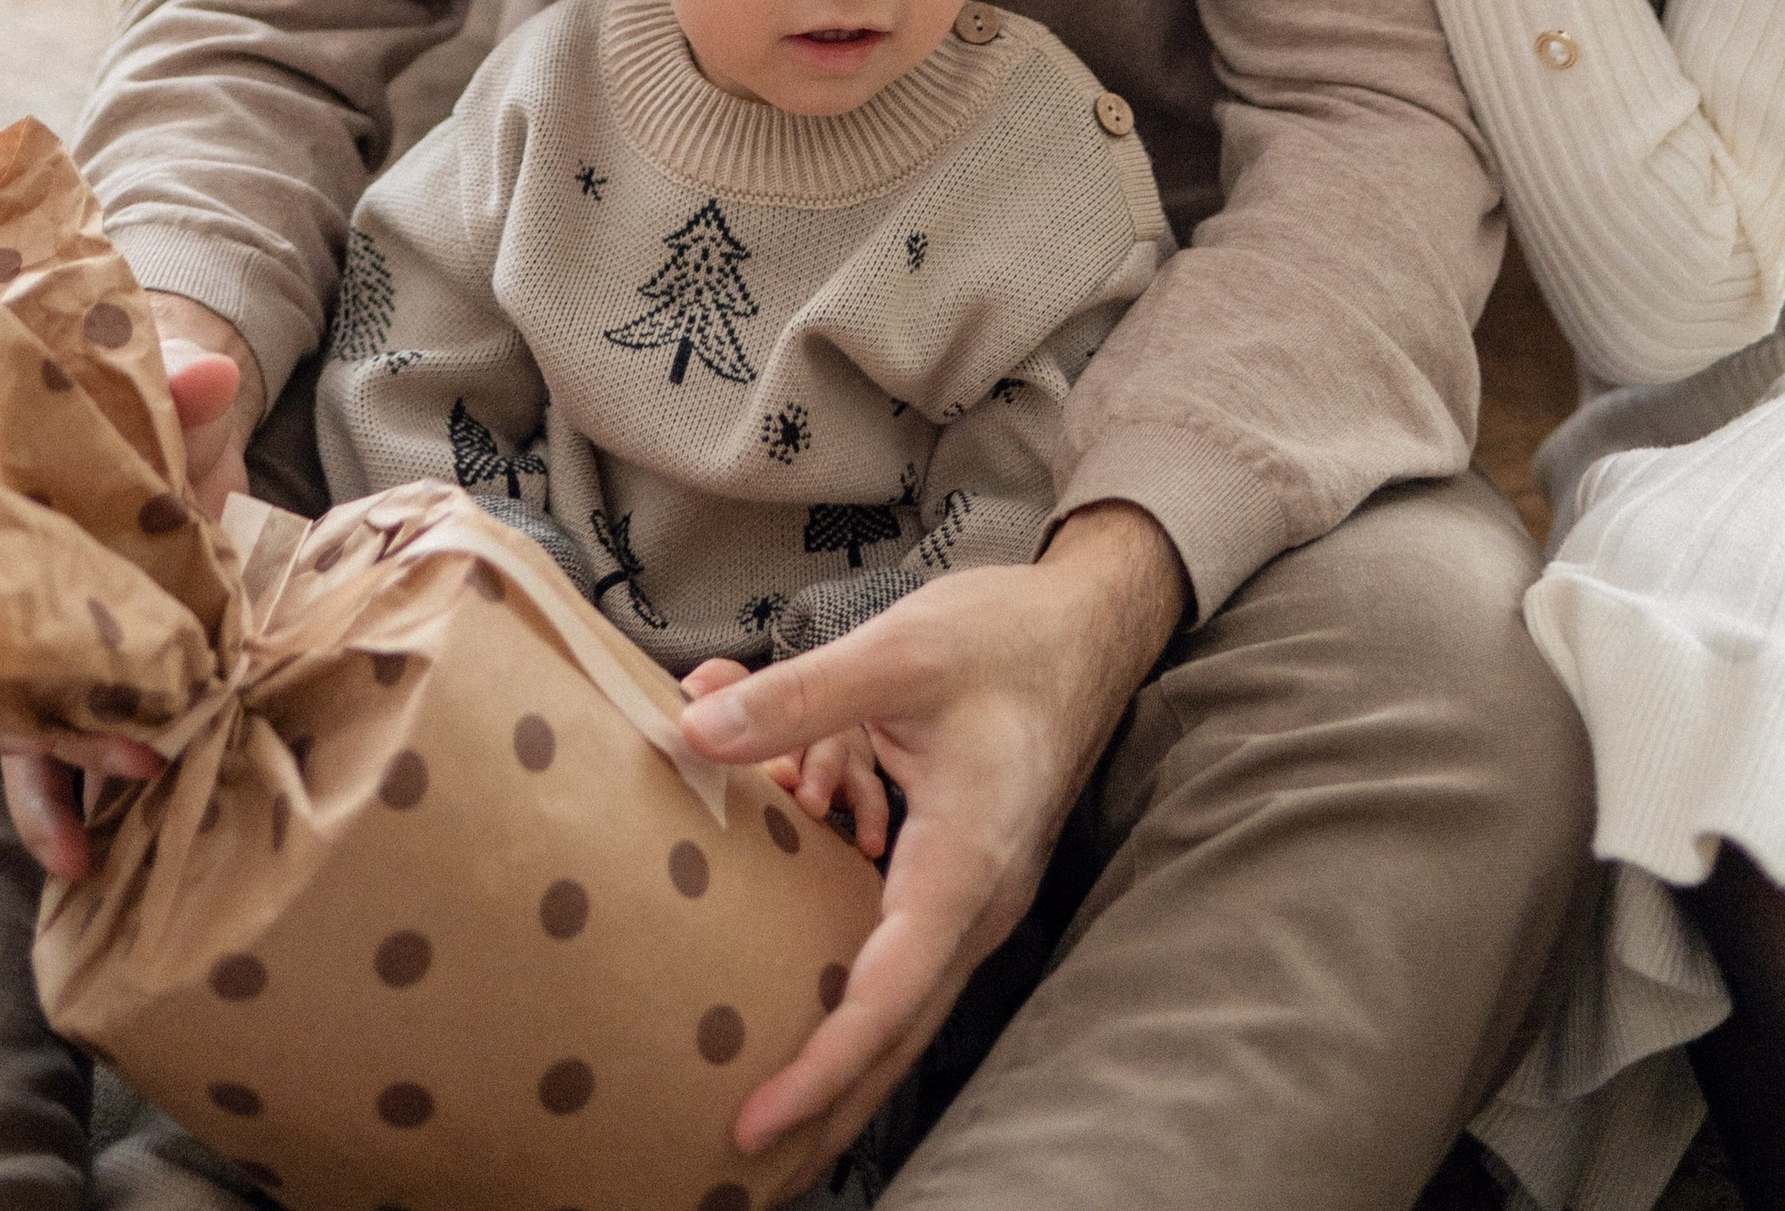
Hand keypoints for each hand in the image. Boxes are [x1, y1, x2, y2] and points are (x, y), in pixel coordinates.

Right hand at [0, 314, 259, 877]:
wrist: (175, 430)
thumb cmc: (149, 418)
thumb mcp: (162, 398)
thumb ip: (179, 388)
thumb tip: (212, 375)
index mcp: (24, 537)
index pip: (1, 605)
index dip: (33, 657)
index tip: (85, 692)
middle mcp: (22, 601)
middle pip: (11, 690)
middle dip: (58, 745)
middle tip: (129, 773)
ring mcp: (49, 644)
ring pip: (28, 733)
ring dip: (53, 794)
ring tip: (79, 863)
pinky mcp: (91, 675)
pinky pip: (65, 744)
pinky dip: (78, 794)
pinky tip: (90, 860)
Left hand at [675, 503, 1183, 1167]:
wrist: (1089, 627)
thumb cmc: (1007, 638)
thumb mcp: (899, 651)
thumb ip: (798, 695)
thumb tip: (695, 731)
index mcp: (964, 863)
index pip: (888, 997)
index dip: (822, 1067)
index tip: (756, 1119)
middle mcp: (976, 901)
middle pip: (897, 1035)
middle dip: (828, 1105)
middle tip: (747, 1157)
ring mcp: (973, 896)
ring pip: (898, 999)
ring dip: (834, 1050)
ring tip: (767, 1110)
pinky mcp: (960, 876)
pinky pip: (899, 948)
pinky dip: (846, 977)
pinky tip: (795, 988)